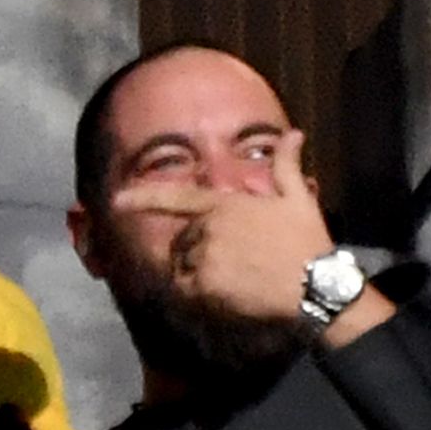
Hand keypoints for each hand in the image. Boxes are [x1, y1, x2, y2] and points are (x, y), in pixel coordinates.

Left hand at [112, 130, 333, 323]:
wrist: (314, 284)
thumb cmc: (307, 242)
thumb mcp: (298, 198)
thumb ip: (287, 166)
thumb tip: (294, 134)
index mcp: (225, 205)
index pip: (177, 198)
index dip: (143, 198)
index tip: (116, 200)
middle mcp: (208, 228)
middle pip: (182, 241)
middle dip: (196, 250)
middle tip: (232, 262)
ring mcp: (204, 256)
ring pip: (182, 266)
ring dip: (195, 273)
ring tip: (232, 278)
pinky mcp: (204, 284)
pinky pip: (185, 289)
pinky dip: (194, 294)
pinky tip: (221, 295)